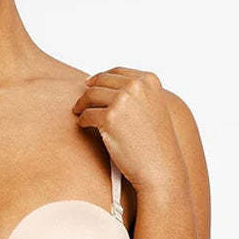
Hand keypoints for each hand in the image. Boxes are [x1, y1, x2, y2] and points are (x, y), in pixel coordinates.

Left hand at [72, 67, 184, 191]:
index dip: (100, 78)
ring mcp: (122, 100)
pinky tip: (83, 126)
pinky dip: (82, 120)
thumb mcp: (152, 108)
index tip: (89, 85)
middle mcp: (136, 85)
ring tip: (78, 113)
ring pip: (90, 96)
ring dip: (81, 105)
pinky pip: (86, 115)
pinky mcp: (109, 118)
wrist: (160, 167)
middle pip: (100, 82)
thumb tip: (105, 86)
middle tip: (79, 102)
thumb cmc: (155, 143)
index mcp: (148, 79)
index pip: (117, 71)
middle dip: (88, 91)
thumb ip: (135, 94)